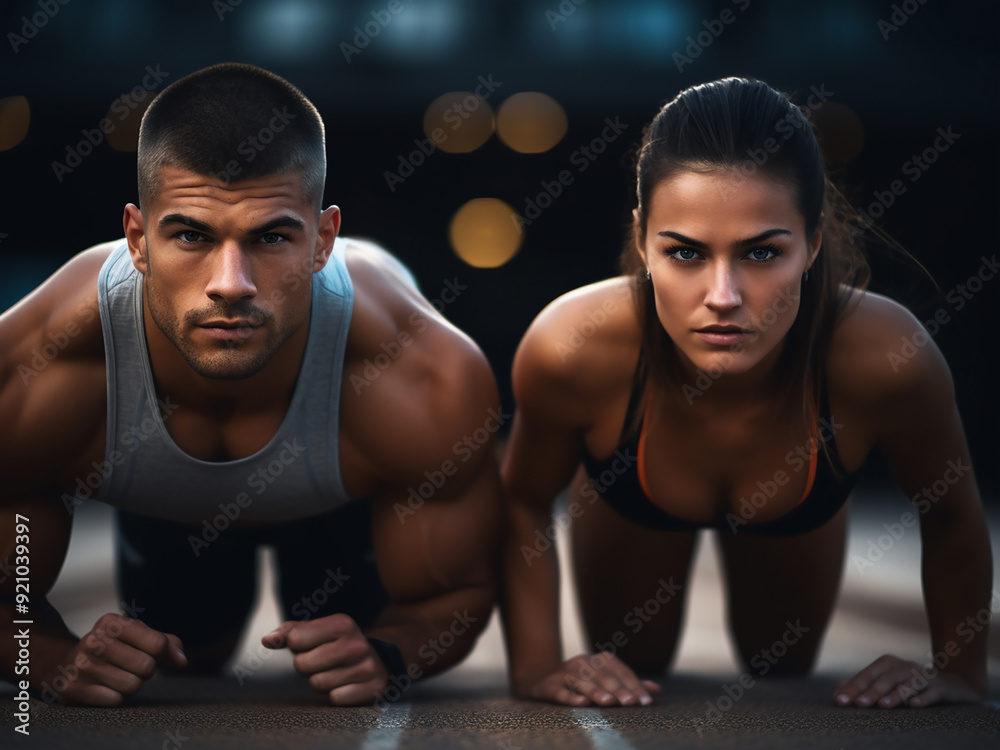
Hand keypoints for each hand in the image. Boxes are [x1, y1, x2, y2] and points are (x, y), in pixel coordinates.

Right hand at [42, 613, 186, 705]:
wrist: (63, 664)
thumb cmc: (112, 649)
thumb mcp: (136, 636)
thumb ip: (166, 643)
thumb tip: (182, 661)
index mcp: (112, 622)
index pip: (158, 643)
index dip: (162, 653)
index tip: (153, 653)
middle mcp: (94, 640)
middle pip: (146, 667)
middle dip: (144, 671)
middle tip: (129, 667)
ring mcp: (81, 664)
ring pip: (132, 685)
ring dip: (129, 685)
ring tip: (114, 676)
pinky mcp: (73, 688)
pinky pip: (115, 700)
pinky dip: (114, 698)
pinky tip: (101, 687)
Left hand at [262, 613, 388, 705]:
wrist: (378, 661)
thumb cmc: (337, 646)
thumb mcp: (317, 632)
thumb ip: (290, 632)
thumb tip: (268, 640)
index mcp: (342, 624)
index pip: (295, 639)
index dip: (297, 646)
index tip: (310, 645)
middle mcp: (357, 643)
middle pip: (303, 664)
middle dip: (307, 666)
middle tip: (322, 663)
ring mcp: (367, 666)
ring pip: (318, 684)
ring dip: (322, 681)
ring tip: (335, 672)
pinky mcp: (374, 687)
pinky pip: (336, 698)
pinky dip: (337, 694)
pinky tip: (346, 684)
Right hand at [516, 652, 660, 706]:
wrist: (539, 677)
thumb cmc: (579, 680)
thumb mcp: (603, 679)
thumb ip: (628, 684)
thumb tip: (656, 689)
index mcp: (598, 660)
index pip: (620, 671)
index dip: (634, 684)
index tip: (646, 700)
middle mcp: (582, 663)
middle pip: (604, 676)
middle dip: (619, 689)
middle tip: (632, 702)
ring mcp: (565, 673)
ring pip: (583, 682)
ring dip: (597, 692)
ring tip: (609, 702)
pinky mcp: (549, 685)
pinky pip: (560, 691)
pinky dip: (570, 696)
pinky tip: (581, 703)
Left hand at [834, 654, 984, 707]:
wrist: (950, 684)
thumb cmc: (908, 685)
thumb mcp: (885, 683)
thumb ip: (862, 687)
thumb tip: (837, 691)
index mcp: (886, 664)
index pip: (865, 676)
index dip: (852, 688)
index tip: (838, 701)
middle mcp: (903, 666)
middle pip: (884, 679)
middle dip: (870, 691)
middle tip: (857, 704)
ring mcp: (922, 675)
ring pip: (906, 684)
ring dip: (894, 695)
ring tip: (882, 706)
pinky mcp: (940, 687)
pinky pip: (931, 692)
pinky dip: (923, 698)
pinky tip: (914, 705)